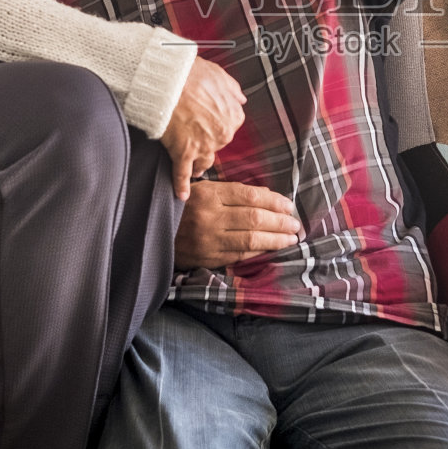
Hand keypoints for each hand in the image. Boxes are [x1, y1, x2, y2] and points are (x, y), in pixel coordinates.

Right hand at [159, 58, 245, 200]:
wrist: (168, 82)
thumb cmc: (192, 75)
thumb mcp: (220, 75)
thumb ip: (232, 90)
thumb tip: (240, 99)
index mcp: (233, 116)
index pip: (229, 127)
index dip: (216, 125)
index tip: (208, 125)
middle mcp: (222, 134)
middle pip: (216, 145)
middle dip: (206, 143)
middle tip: (196, 139)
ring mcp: (203, 146)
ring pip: (204, 161)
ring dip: (198, 165)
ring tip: (193, 168)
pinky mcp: (183, 153)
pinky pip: (183, 174)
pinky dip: (182, 186)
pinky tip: (182, 195)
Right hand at [174, 179, 303, 269]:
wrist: (151, 233)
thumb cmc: (181, 207)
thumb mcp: (202, 190)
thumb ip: (233, 192)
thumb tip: (268, 196)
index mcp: (208, 194)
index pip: (249, 196)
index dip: (274, 201)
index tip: (289, 205)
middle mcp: (209, 217)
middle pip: (254, 218)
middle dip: (280, 222)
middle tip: (296, 224)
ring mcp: (208, 240)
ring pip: (250, 240)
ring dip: (276, 240)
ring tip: (291, 238)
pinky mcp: (207, 258)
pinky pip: (239, 256)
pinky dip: (258, 253)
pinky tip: (272, 250)